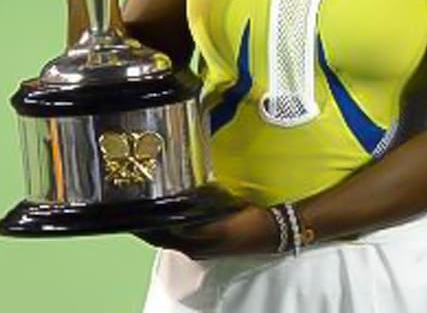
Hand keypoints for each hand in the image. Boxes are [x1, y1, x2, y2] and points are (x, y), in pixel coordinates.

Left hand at [138, 204, 276, 259]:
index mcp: (194, 246)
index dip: (145, 226)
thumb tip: (174, 225)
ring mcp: (202, 239)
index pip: (159, 237)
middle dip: (151, 219)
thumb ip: (198, 228)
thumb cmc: (250, 228)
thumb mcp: (222, 227)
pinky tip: (178, 201)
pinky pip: (186, 223)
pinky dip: (178, 214)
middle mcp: (194, 245)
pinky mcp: (211, 231)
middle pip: (163, 233)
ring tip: (154, 198)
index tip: (134, 209)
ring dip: (164, 216)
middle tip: (141, 198)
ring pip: (174, 228)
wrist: (274, 229)